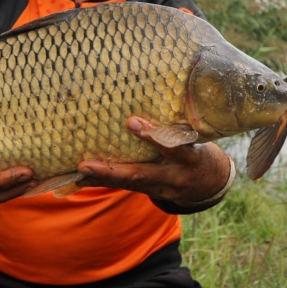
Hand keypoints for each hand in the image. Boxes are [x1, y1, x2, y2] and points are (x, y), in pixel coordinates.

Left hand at [77, 117, 232, 208]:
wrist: (208, 182)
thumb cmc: (196, 148)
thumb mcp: (193, 137)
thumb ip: (175, 126)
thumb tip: (149, 95)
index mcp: (189, 158)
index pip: (172, 147)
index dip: (153, 137)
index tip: (132, 122)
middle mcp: (174, 176)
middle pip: (142, 175)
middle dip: (113, 171)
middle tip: (85, 165)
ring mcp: (161, 188)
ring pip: (129, 184)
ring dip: (102, 178)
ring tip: (79, 171)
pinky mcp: (151, 192)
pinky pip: (125, 187)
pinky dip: (104, 182)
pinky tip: (81, 179)